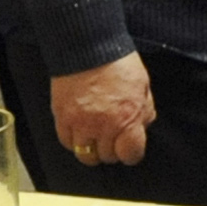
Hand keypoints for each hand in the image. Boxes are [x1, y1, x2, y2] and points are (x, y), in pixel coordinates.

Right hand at [51, 51, 154, 166]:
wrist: (88, 48)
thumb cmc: (118, 64)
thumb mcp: (143, 86)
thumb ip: (144, 110)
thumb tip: (142, 127)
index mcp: (127, 119)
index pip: (131, 155)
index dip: (131, 153)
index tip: (130, 149)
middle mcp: (103, 127)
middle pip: (107, 157)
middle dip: (113, 150)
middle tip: (113, 138)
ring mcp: (80, 125)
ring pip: (85, 155)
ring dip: (92, 149)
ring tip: (96, 137)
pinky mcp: (62, 119)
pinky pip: (66, 143)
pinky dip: (74, 141)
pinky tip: (81, 130)